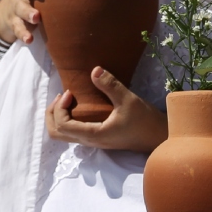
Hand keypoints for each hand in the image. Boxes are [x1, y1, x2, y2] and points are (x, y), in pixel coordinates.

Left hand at [45, 67, 167, 150]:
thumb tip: (94, 70)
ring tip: (68, 99)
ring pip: (63, 135)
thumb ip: (110, 85)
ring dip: (58, 116)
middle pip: (55, 134)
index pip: (62, 126)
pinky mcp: (98, 137)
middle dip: (52, 113)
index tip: (70, 92)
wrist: (159, 137)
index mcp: (94, 135)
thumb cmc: (145, 121)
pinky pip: (73, 132)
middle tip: (63, 96)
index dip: (60, 107)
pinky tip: (79, 104)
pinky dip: (67, 119)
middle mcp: (89, 141)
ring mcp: (93, 141)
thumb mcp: (128, 100)